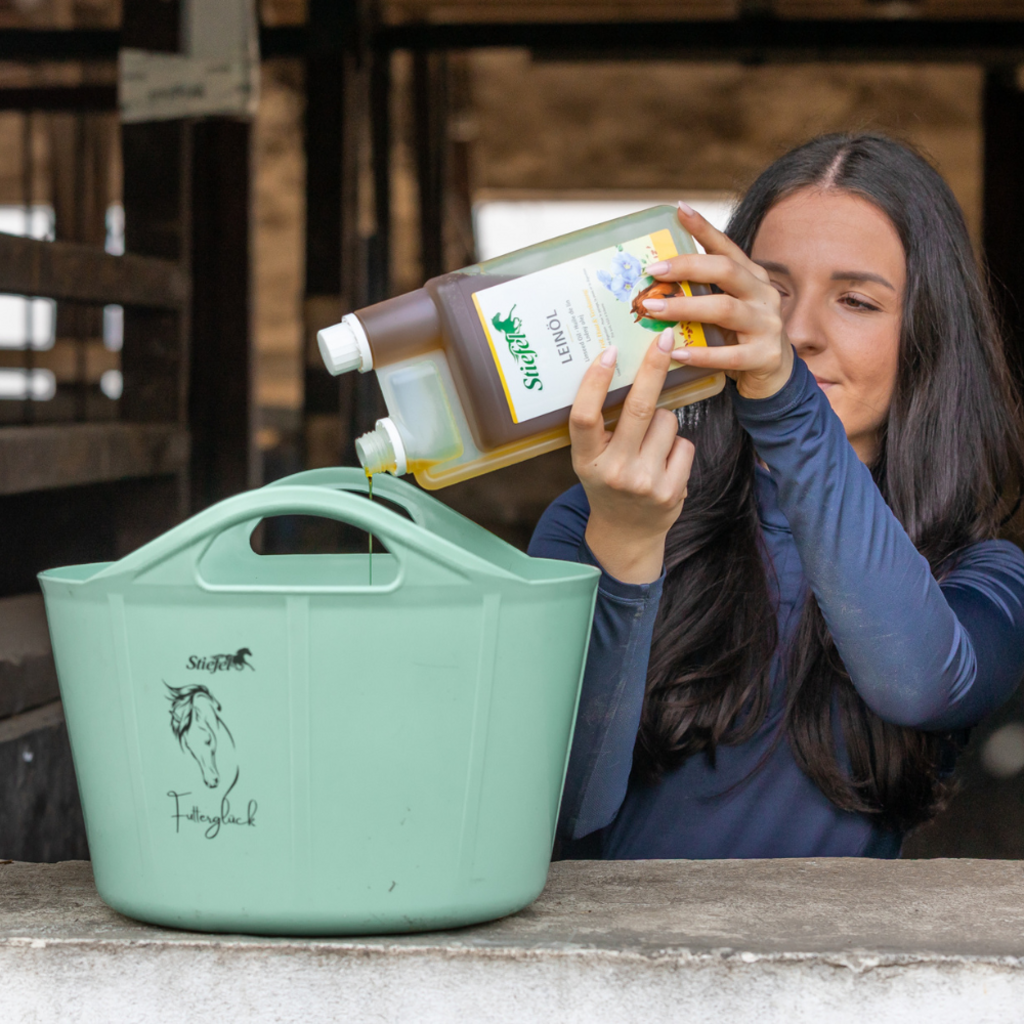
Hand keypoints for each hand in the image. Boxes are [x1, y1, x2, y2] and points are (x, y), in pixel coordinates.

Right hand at [570, 330, 695, 583]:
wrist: (626, 533)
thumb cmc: (607, 483)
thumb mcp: (590, 459)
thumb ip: (601, 427)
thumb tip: (622, 368)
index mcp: (586, 460)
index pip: (585, 417)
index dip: (595, 382)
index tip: (609, 351)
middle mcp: (614, 471)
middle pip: (638, 409)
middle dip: (652, 368)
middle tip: (663, 339)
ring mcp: (645, 482)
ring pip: (668, 421)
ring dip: (663, 422)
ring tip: (650, 445)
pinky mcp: (671, 490)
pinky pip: (684, 444)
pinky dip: (676, 446)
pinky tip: (664, 464)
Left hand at [640, 202, 792, 400]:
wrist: (774, 377)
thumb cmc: (739, 338)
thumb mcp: (725, 309)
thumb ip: (703, 293)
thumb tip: (655, 281)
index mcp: (752, 278)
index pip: (726, 248)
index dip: (704, 229)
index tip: (679, 210)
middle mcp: (763, 295)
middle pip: (726, 271)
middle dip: (687, 267)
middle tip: (653, 271)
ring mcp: (767, 325)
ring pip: (725, 309)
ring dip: (685, 308)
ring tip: (653, 309)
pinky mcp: (765, 356)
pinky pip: (729, 355)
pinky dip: (701, 354)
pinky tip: (676, 354)